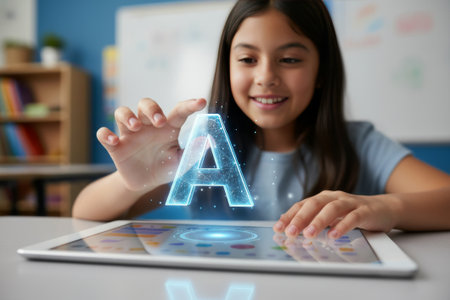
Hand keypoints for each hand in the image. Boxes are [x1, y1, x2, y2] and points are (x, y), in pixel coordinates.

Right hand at [96, 98, 206, 191]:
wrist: (145, 183)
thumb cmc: (165, 167)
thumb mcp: (181, 162)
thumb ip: (193, 153)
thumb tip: (209, 141)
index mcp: (167, 128)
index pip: (178, 112)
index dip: (189, 106)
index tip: (202, 102)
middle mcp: (148, 126)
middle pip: (146, 104)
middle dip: (152, 109)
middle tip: (159, 121)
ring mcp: (130, 134)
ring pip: (122, 112)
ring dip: (128, 116)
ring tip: (135, 127)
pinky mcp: (116, 146)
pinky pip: (104, 134)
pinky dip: (106, 134)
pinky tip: (114, 141)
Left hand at [273, 190, 398, 238]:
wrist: (384, 209)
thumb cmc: (353, 214)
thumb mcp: (331, 218)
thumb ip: (315, 222)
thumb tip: (293, 232)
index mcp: (323, 198)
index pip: (302, 205)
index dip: (289, 216)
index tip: (278, 228)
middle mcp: (334, 197)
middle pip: (314, 204)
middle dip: (300, 218)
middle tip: (290, 232)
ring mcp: (350, 202)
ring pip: (332, 209)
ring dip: (319, 221)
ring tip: (309, 234)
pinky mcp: (365, 210)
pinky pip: (352, 217)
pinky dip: (342, 226)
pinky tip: (334, 235)